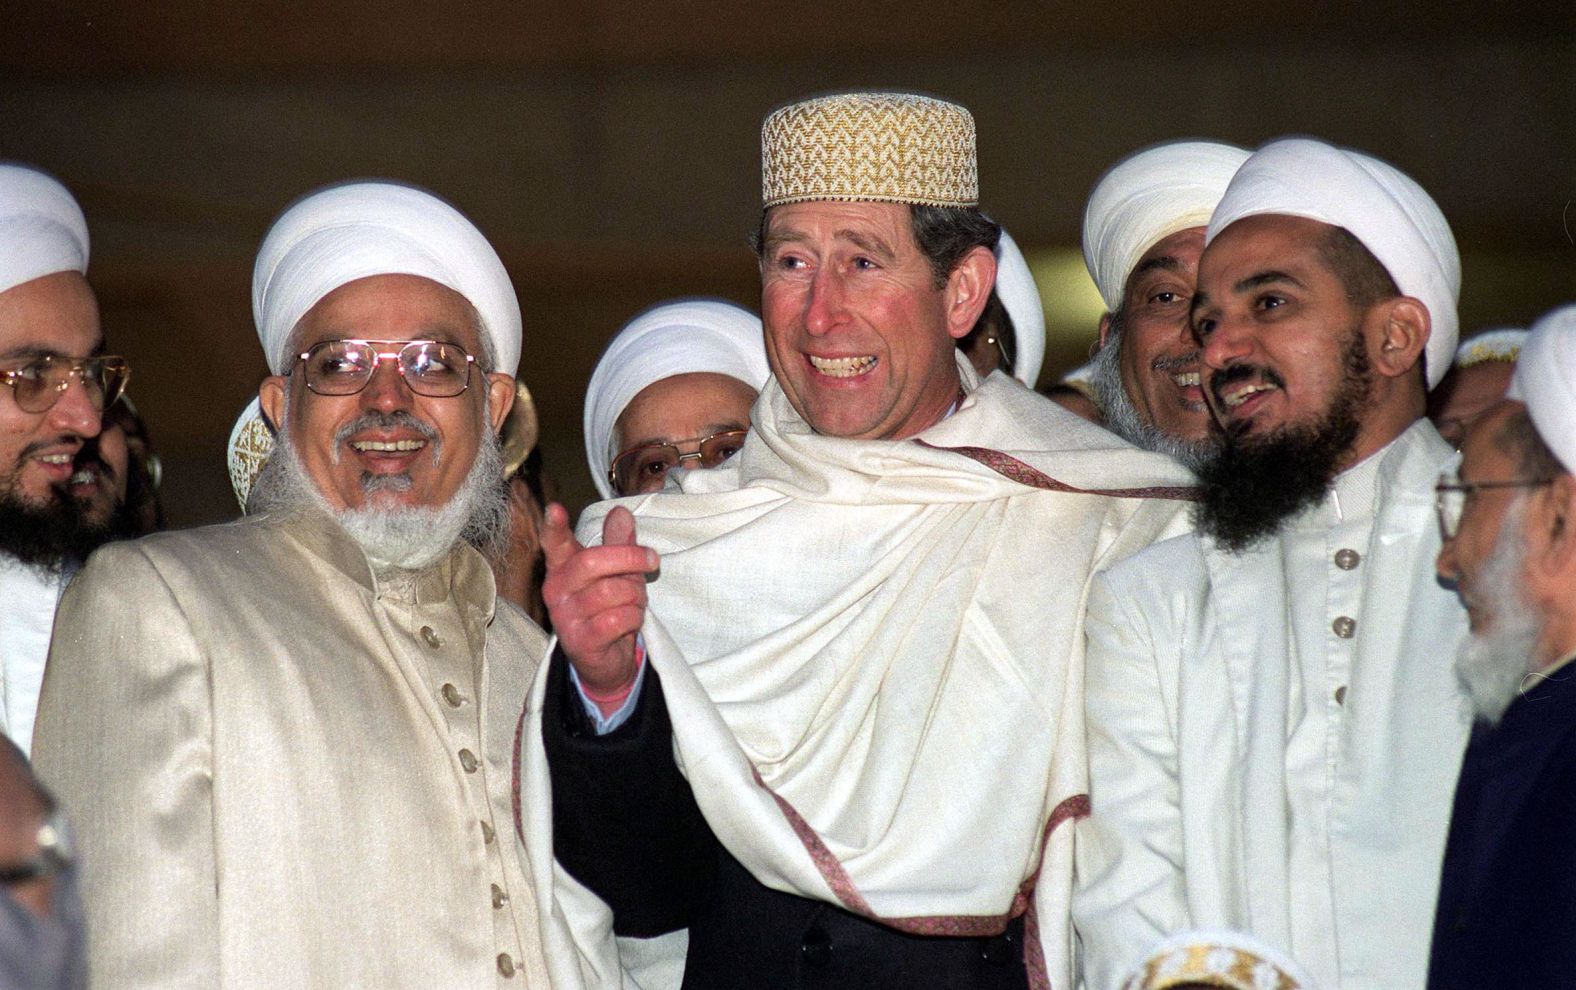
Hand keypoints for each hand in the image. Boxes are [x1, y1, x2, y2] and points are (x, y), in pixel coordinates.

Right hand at [540, 503, 655, 695]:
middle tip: (652, 560)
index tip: (554, 509)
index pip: (555, 544)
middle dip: (630, 558)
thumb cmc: (610, 609)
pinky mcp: (579, 641)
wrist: (605, 662)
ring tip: (635, 603)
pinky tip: (630, 623)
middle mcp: (556, 590)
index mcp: (563, 567)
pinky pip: (618, 619)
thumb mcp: (618, 573)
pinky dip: (634, 618)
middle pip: (592, 561)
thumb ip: (618, 543)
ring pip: (612, 591)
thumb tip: (621, 512)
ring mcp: (565, 616)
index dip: (554, 527)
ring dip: (636, 596)